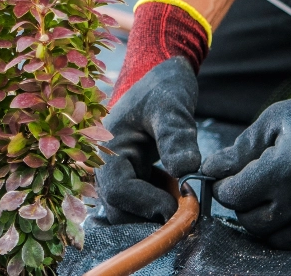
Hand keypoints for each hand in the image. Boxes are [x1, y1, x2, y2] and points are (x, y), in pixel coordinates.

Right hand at [97, 56, 200, 221]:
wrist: (158, 76)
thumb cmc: (161, 87)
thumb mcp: (171, 107)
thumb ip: (177, 137)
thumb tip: (187, 171)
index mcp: (106, 147)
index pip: (118, 191)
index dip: (148, 204)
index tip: (180, 205)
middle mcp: (103, 165)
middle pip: (118, 210)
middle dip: (151, 214)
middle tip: (185, 206)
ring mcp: (113, 173)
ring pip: (127, 212)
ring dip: (154, 211)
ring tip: (180, 192)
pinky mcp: (126, 177)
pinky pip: (136, 204)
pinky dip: (155, 203)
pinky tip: (172, 186)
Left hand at [202, 59, 290, 248]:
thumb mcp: (275, 120)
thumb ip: (241, 149)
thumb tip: (211, 169)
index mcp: (279, 173)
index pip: (233, 197)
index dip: (224, 187)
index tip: (228, 178)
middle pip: (251, 223)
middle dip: (242, 206)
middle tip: (249, 187)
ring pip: (276, 239)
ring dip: (266, 221)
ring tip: (271, 197)